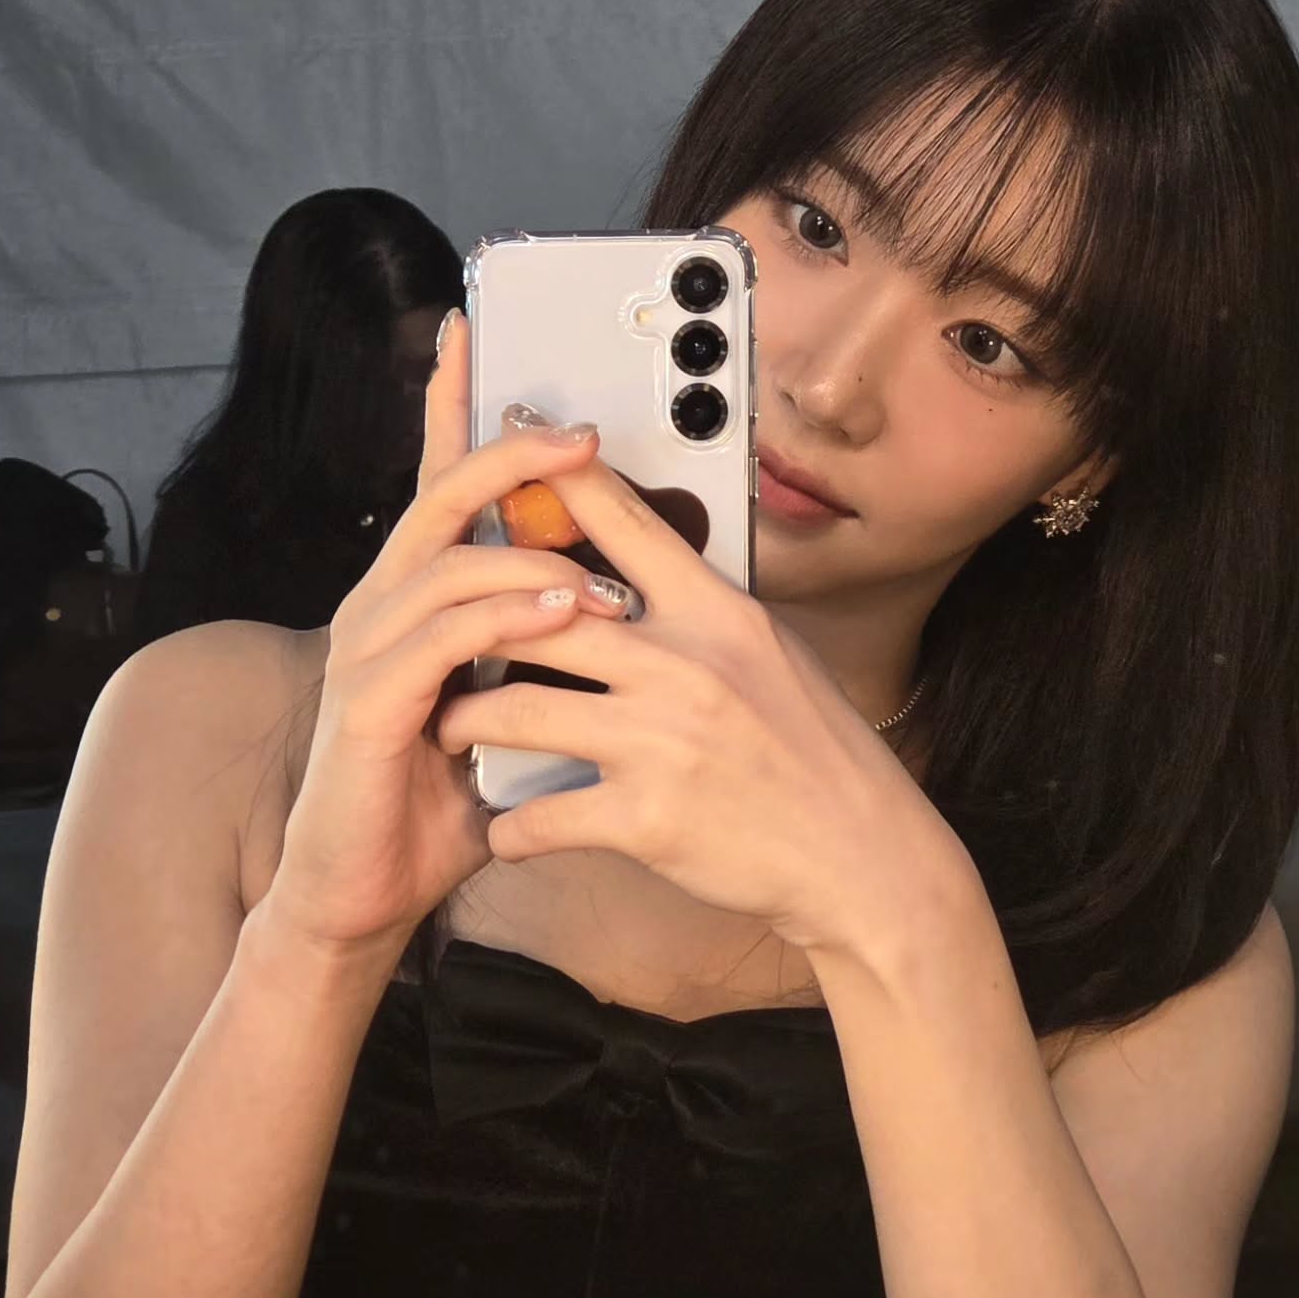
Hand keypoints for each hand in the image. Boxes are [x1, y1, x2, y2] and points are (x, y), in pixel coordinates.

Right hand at [261, 317, 631, 978]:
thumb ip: (542, 649)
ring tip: (607, 574)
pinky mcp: (367, 704)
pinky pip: (441, 637)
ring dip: (535, 556)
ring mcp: (368, 650)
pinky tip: (565, 616)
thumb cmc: (442, 795)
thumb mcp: (508, 706)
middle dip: (508, 454)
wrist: (370, 889)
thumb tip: (621, 600)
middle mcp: (384, 606)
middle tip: (582, 436)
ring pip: (447, 562)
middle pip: (440, 497)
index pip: (436, 485)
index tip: (472, 333)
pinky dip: (506, 618)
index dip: (448, 407)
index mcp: (419, 597)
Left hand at [436, 448, 968, 959]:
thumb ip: (701, 614)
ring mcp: (661, 741)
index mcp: (717, 615)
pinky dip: (510, 825)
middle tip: (439, 639)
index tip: (514, 446)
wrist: (859, 851)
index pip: (628, 523)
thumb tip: (641, 577)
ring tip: (449, 730)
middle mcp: (684, 666)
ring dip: (468, 724)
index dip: (563, 479)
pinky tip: (505, 827)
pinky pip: (540, 815)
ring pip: (518, 712)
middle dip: (474, 629)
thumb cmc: (816, 752)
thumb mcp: (772, 653)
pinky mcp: (646, 817)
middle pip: (542, 618)